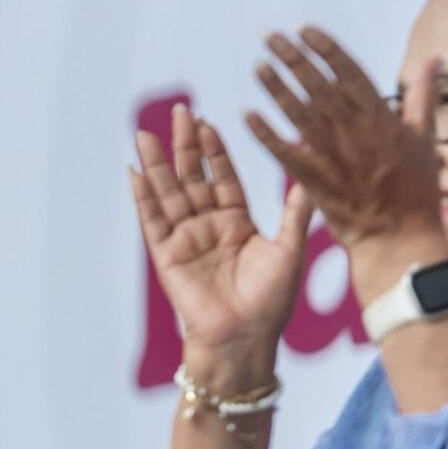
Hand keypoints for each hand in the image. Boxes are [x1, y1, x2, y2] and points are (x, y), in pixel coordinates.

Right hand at [130, 100, 312, 382]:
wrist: (246, 336)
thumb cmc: (272, 300)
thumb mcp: (290, 248)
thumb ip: (295, 209)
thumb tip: (312, 173)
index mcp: (236, 222)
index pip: (223, 177)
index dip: (215, 151)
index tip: (209, 122)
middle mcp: (208, 226)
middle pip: (192, 177)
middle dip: (184, 146)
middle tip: (179, 112)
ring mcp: (184, 239)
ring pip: (169, 193)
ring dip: (157, 164)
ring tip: (145, 134)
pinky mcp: (166, 255)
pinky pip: (153, 220)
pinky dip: (143, 197)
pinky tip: (135, 173)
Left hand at [242, 27, 447, 255]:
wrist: (401, 236)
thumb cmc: (416, 188)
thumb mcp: (424, 136)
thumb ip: (422, 94)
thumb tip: (432, 58)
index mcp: (381, 117)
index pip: (348, 71)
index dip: (324, 48)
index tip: (302, 29)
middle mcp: (355, 130)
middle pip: (318, 84)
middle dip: (293, 58)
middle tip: (268, 36)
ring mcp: (334, 155)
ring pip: (299, 112)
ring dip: (275, 87)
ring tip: (256, 65)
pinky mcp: (315, 180)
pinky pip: (284, 151)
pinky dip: (264, 133)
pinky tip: (245, 115)